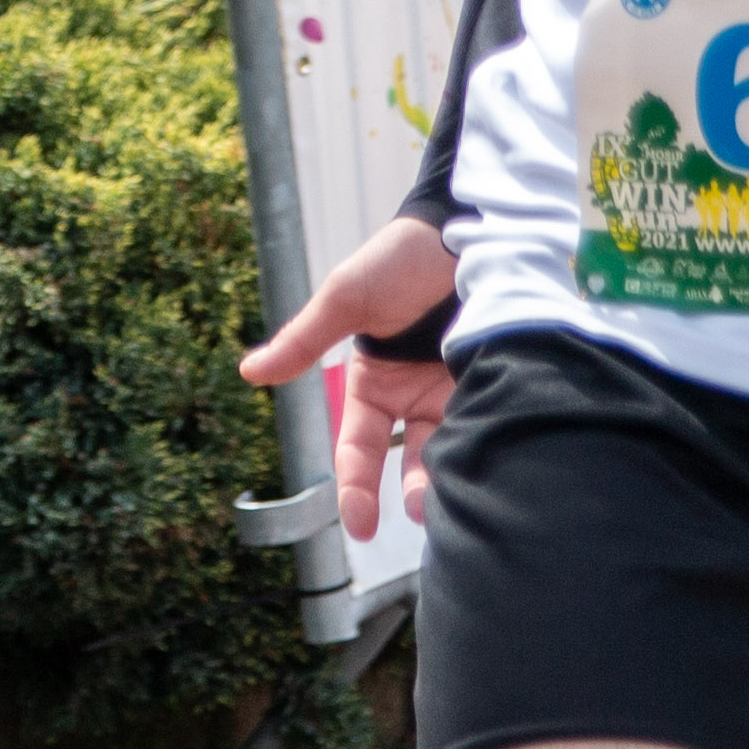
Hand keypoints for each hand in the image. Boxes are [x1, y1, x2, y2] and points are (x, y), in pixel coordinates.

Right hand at [241, 213, 462, 539]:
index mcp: (375, 385)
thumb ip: (304, 341)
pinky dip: (488, 443)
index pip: (360, 449)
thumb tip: (249, 372)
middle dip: (415, 490)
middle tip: (422, 514)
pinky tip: (488, 459)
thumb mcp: (345, 298)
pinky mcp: (499, 378)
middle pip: (412, 458)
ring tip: (457, 498)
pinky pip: (490, 421)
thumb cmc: (397, 259)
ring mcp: (458, 390)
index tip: (359, 524)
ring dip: (453, 475)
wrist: (463, 224)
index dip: (356, 487)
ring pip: (454, 448)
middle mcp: (416, 396)